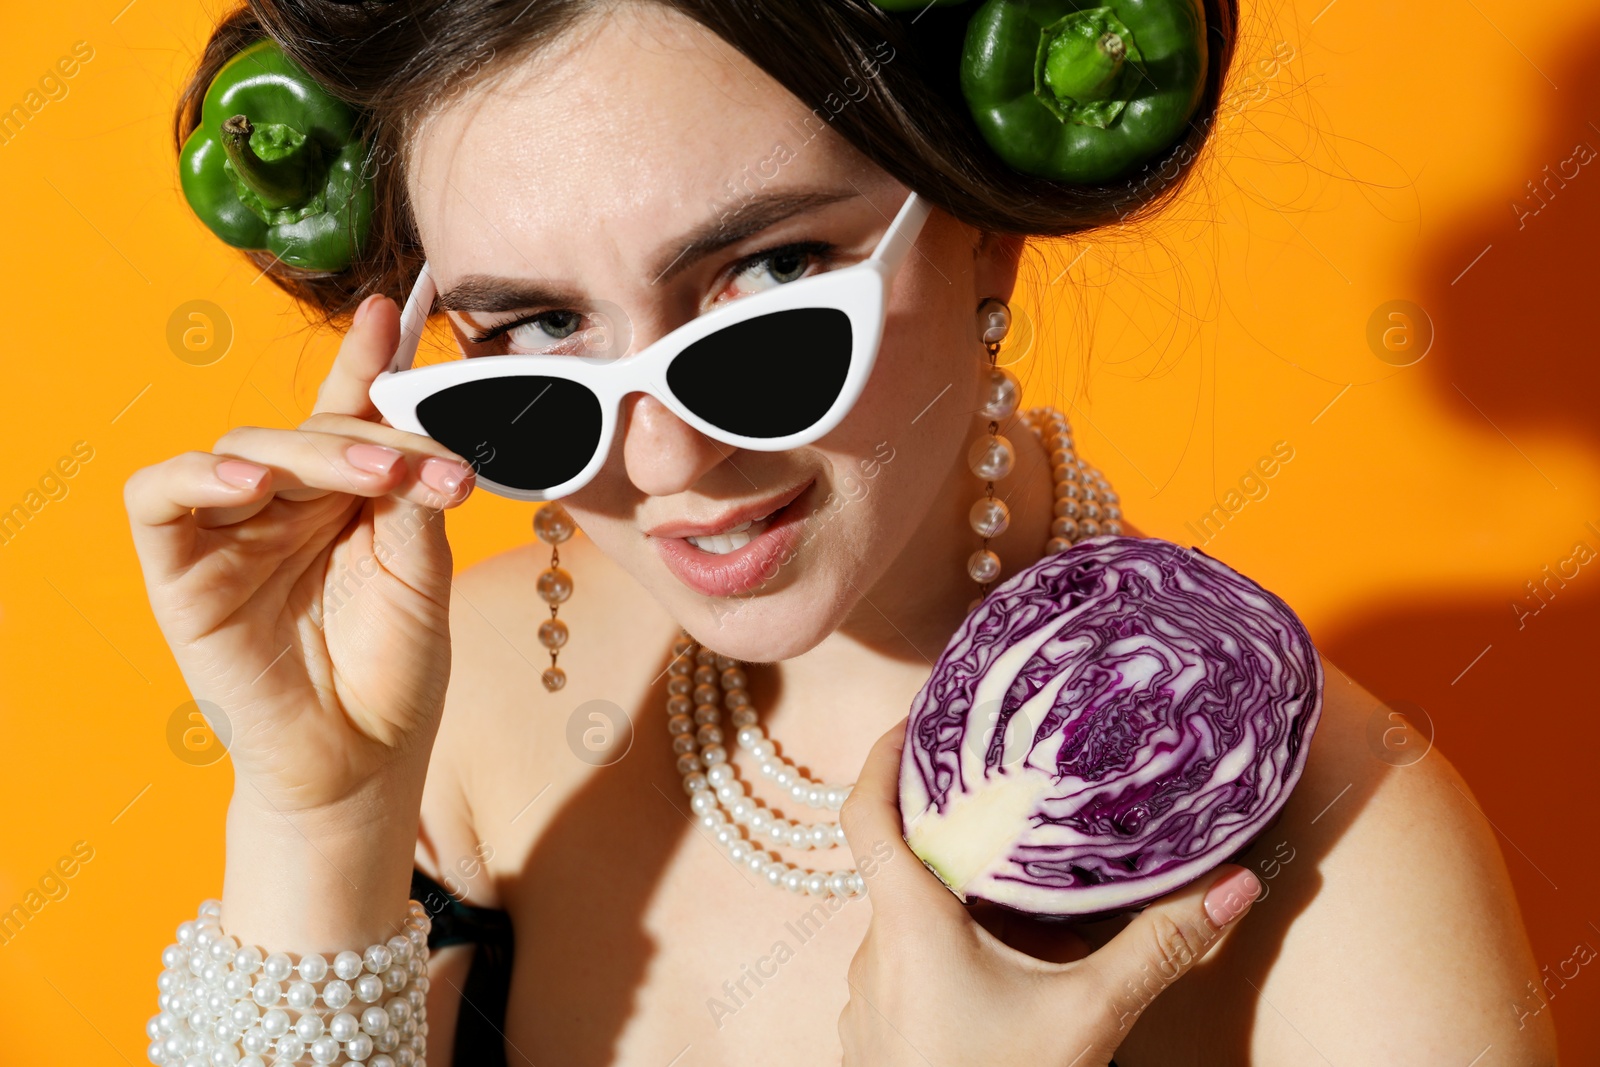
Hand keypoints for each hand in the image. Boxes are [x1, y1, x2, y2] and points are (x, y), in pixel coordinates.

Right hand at [125, 295, 474, 822]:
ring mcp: (230, 534)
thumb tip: (417, 419)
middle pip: (310, 427)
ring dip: (311, 448)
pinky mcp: (179, 572)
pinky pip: (161, 499)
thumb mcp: (421, 572)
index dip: (369, 361)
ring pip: (246, 446)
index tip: (400, 307)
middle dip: (372, 431)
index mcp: (346, 500)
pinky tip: (253, 479)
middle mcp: (286, 506)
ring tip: (376, 471)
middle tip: (429, 453)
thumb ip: (413, 494)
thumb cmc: (396, 674)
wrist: (363, 765)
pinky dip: (199, 474)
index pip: (351, 415)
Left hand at [838, 719, 1261, 1066]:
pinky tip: (995, 968)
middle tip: (1000, 795)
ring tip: (1010, 880)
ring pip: (904, 921)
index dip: (883, 754)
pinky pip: (904, 969)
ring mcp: (867, 998)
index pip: (864, 811)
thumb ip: (1159, 946)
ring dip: (948, 899)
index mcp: (907, 919)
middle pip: (897, 862)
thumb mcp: (1089, 1015)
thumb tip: (1235, 885)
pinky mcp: (878, 1038)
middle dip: (946, 829)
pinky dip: (943, 951)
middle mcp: (873, 949)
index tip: (918, 718)